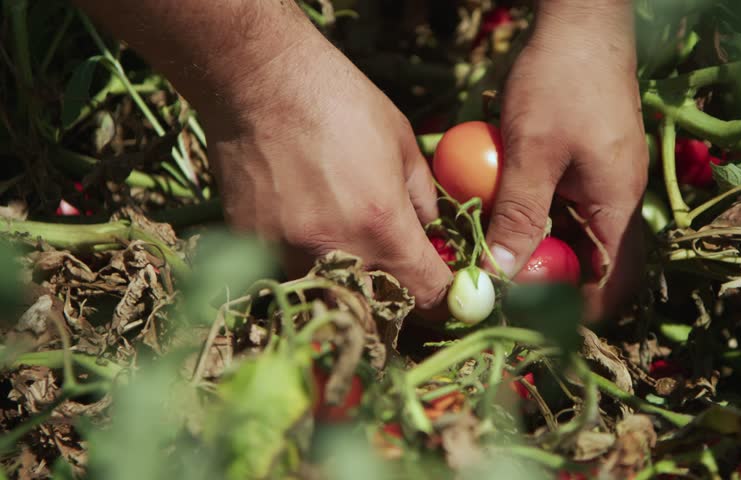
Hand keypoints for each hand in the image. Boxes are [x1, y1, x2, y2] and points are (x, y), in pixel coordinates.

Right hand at [201, 33, 453, 308]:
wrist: (260, 81)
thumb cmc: (340, 103)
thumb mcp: (403, 145)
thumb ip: (423, 202)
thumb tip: (432, 236)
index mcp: (382, 226)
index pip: (427, 296)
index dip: (443, 303)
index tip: (445, 299)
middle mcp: (335, 251)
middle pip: (378, 308)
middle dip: (396, 300)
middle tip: (399, 277)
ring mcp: (287, 253)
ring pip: (331, 295)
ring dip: (349, 284)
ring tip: (347, 244)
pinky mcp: (251, 247)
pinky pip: (291, 273)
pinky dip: (307, 262)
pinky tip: (306, 223)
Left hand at [487, 3, 648, 321]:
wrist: (582, 22)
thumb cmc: (560, 83)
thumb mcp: (532, 152)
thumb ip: (519, 215)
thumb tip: (501, 275)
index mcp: (615, 205)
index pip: (605, 282)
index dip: (571, 309)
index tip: (526, 321)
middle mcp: (617, 199)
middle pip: (590, 262)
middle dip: (549, 283)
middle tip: (502, 293)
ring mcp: (604, 179)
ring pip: (574, 234)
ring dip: (539, 247)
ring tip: (496, 257)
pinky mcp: (588, 161)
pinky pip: (565, 204)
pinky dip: (538, 214)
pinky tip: (504, 210)